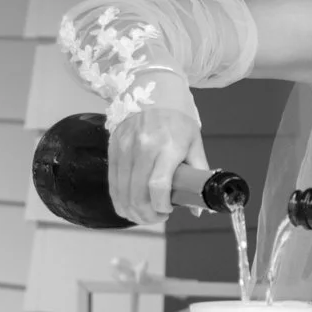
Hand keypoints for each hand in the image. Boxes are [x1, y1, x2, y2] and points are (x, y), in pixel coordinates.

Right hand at [108, 104, 209, 226]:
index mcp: (169, 147)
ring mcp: (125, 148)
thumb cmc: (179, 122)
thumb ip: (198, 177)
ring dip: (132, 211)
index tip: (168, 212)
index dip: (161, 206)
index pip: (158, 185)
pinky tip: (130, 206)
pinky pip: (112, 183)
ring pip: (122, 192)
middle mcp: (144, 147)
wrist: (155, 93)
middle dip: (147, 215)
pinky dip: (120, 200)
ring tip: (144, 215)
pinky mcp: (113, 149)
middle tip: (157, 218)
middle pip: (138, 194)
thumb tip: (199, 210)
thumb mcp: (195, 145)